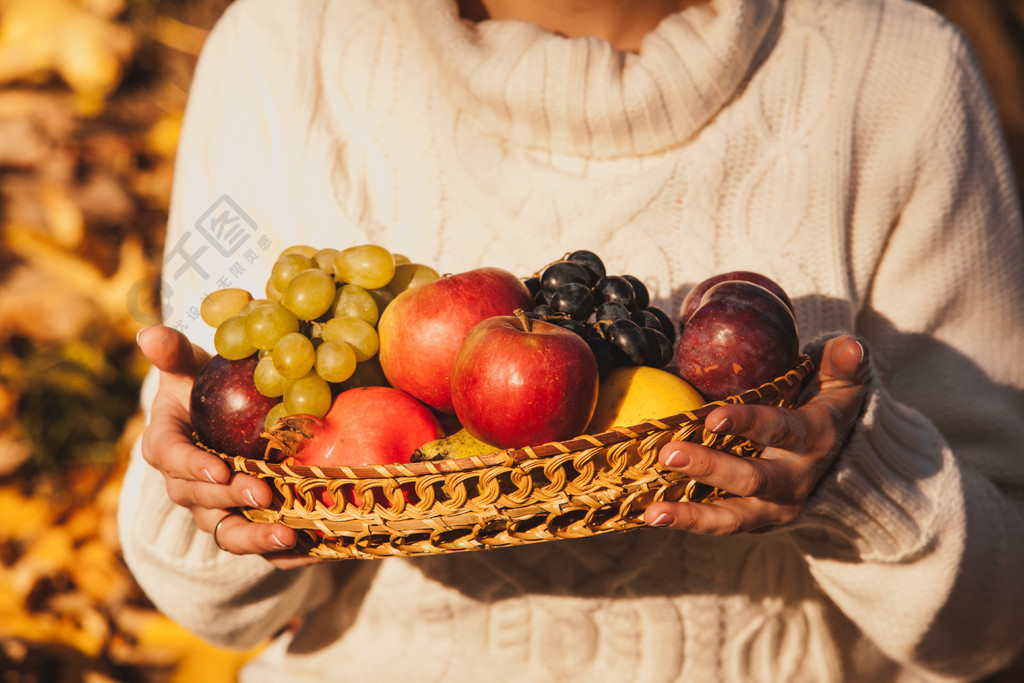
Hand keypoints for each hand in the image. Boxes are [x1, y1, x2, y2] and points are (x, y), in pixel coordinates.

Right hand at [137, 325, 322, 568]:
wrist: (226, 413)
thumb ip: (173, 353)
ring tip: (288, 534)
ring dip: (255, 538)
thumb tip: (148, 332)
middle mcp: (186, 484)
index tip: (218, 469)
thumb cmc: (205, 385)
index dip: (192, 467)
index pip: (169, 460)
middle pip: (201, 500)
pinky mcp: (244, 523)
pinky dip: (282, 553)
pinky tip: (311, 550)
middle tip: (263, 494)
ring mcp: (214, 508)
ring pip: (226, 533)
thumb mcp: (190, 366)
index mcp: (167, 444)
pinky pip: (258, 545)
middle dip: (231, 500)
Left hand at [644, 334, 868, 534]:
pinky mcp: (756, 522)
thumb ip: (845, 363)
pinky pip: (720, 526)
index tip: (711, 419)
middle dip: (709, 468)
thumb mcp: (845, 383)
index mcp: (814, 438)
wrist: (844, 464)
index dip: (748, 424)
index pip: (780, 431)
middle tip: (668, 455)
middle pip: (751, 479)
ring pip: (734, 517)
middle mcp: (796, 479)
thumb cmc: (829, 407)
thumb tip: (852, 345)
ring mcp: (775, 507)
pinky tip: (649, 516)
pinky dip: (687, 523)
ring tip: (652, 512)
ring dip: (691, 515)